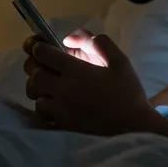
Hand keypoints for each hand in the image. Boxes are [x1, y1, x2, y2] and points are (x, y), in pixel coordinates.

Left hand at [22, 29, 152, 135]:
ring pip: (35, 95)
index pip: (43, 53)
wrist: (133, 127)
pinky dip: (44, 107)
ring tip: (51, 87)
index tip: (44, 49)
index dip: (40, 48)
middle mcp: (63, 88)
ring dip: (39, 88)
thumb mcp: (120, 61)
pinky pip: (42, 114)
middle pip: (34, 74)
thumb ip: (98, 43)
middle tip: (47, 68)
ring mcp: (60, 109)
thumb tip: (69, 38)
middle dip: (36, 68)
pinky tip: (55, 105)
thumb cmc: (128, 93)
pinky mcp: (61, 125)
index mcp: (76, 70)